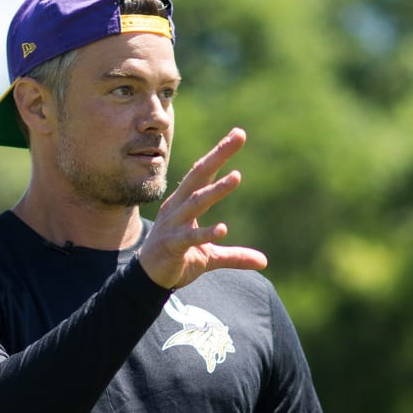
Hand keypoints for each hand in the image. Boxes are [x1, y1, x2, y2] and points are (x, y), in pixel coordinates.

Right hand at [138, 127, 267, 288]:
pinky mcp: (172, 245)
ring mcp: (173, 225)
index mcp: (184, 202)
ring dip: (216, 190)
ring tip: (236, 177)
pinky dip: (206, 233)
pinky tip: (222, 229)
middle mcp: (177, 207)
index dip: (220, 153)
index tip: (238, 134)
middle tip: (238, 137)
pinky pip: (191, 237)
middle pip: (199, 176)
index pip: (204, 172)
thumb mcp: (210, 256)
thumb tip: (264, 262)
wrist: (148, 279)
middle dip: (218, 156)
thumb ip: (235, 255)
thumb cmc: (177, 258)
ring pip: (196, 202)